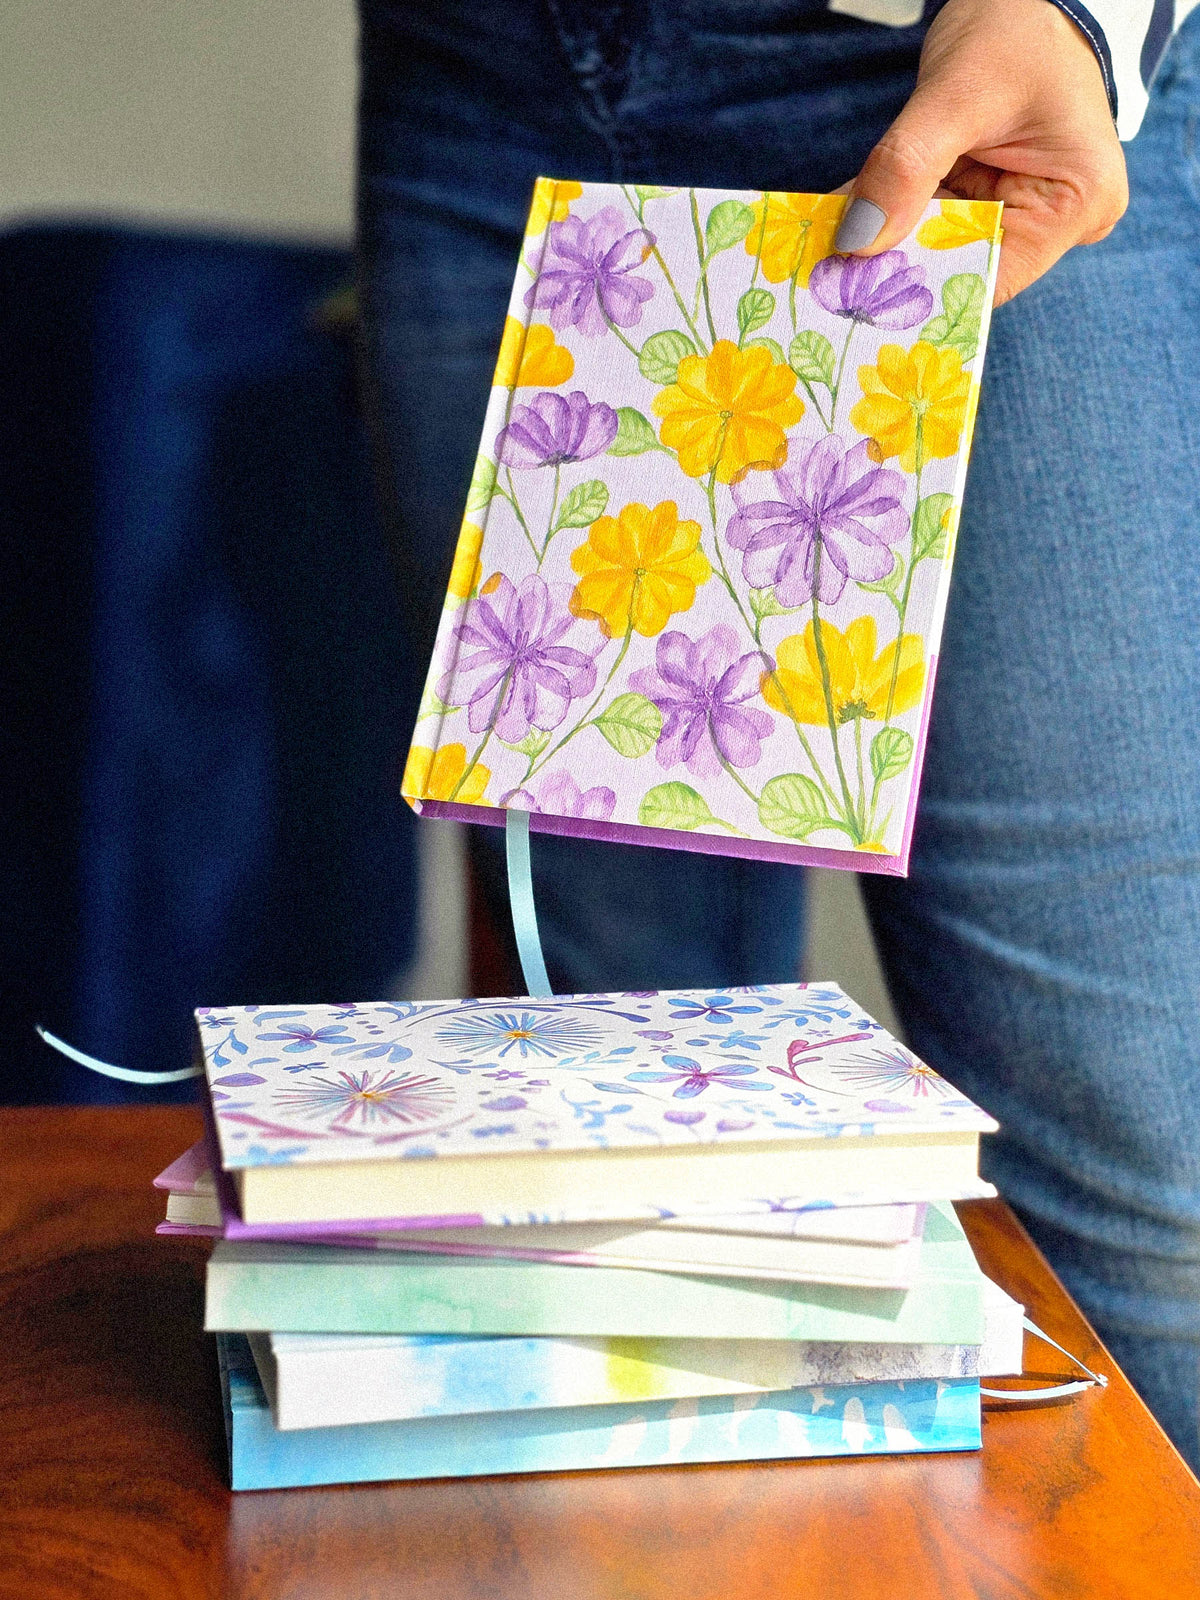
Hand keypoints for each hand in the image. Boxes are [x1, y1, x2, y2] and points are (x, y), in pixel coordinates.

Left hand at [834, 0, 1128, 303]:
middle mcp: (1058, 222)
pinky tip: (844, 217)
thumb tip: (855, 243)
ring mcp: (1025, 211)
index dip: (919, 288)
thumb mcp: (957, 95)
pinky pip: (932, 219)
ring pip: (938, 246)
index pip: (988, 277)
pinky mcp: (992, 198)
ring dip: (882, 238)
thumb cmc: (1015, 30)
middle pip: (960, 265)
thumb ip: (905, 168)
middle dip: (893, 259)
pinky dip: (890, 215)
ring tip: (823, 241)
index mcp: (1077, 204)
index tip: (851, 290)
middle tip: (822, 269)